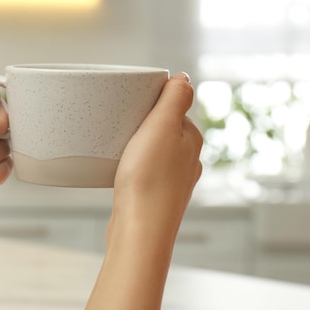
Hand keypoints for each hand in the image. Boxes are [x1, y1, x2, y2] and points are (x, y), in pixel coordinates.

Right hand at [111, 72, 202, 242]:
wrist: (139, 231)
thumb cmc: (149, 180)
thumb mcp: (162, 127)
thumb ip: (175, 99)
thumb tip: (184, 78)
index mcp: (192, 141)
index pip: (174, 109)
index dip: (151, 104)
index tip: (131, 106)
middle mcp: (188, 162)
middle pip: (163, 131)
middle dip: (143, 125)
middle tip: (119, 124)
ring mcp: (174, 183)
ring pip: (154, 154)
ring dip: (137, 148)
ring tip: (117, 149)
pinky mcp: (156, 199)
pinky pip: (145, 174)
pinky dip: (133, 168)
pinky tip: (120, 173)